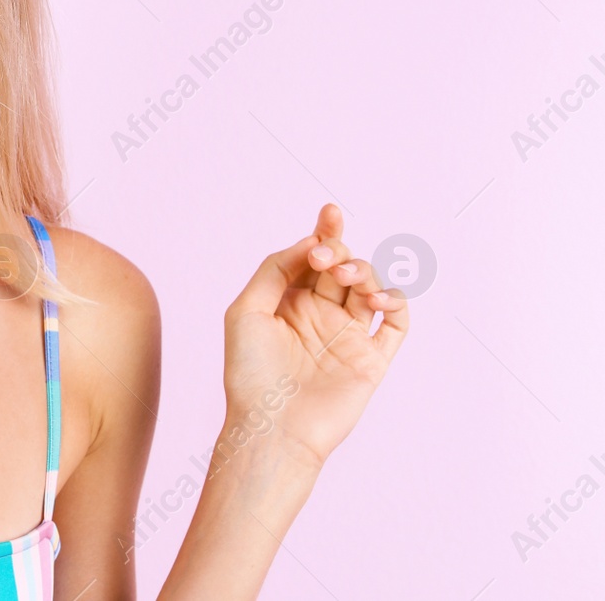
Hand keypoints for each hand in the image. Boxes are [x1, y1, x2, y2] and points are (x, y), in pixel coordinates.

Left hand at [222, 204, 408, 467]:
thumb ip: (274, 270)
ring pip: (370, 287)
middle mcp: (321, 315)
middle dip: (339, 250)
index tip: (329, 213)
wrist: (271, 427)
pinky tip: (376, 298)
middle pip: (343, 266)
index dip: (325, 233)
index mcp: (290, 302)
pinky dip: (394, 302)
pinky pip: (396, 323)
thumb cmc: (250, 373)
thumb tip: (308, 241)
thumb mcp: (246, 311)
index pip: (314, 258)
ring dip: (364, 271)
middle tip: (324, 255)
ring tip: (347, 276)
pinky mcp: (372, 359)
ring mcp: (348, 336)